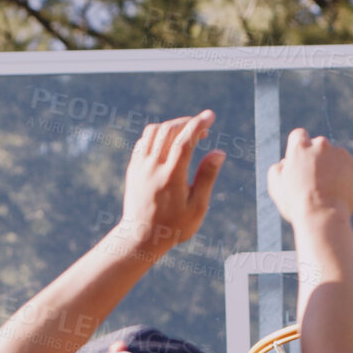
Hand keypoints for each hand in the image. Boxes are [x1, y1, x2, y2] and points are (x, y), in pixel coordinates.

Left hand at [115, 109, 225, 256]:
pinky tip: (170, 143)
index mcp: (171, 177)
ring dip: (172, 126)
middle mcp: (152, 168)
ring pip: (154, 132)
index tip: (211, 115)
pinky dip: (158, 134)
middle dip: (187, 122)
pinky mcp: (133, 168)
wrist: (140, 238)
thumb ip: (207, 177)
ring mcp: (140, 167)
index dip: (198, 124)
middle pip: (169, 130)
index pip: (185, 141)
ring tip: (187, 133)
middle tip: (203, 128)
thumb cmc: (174, 226)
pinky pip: (143, 141)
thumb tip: (219, 152)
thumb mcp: (197, 207)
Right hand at [267, 128, 352, 224]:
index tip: (302, 161)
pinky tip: (343, 191)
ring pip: (338, 157)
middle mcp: (322, 144)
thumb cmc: (296, 203)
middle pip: (320, 146)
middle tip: (317, 181)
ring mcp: (342, 154)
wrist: (322, 216)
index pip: (299, 136)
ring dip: (335, 168)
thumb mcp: (276, 186)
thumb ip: (278, 169)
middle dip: (319, 159)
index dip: (300, 148)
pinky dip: (350, 177)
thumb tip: (285, 163)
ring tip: (330, 191)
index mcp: (300, 147)